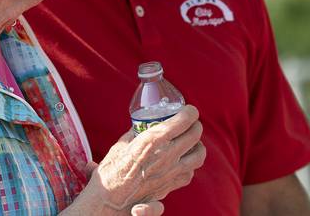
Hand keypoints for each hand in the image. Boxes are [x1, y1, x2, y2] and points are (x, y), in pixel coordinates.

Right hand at [87, 105, 205, 211]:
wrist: (110, 200)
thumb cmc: (112, 170)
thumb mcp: (122, 144)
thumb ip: (135, 133)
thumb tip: (142, 125)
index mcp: (153, 141)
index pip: (183, 122)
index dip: (190, 113)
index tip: (189, 110)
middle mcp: (166, 156)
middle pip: (195, 135)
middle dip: (195, 125)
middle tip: (191, 122)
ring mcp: (171, 172)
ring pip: (199, 155)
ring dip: (197, 145)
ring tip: (191, 141)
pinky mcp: (171, 186)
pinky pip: (190, 173)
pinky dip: (190, 165)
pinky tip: (182, 161)